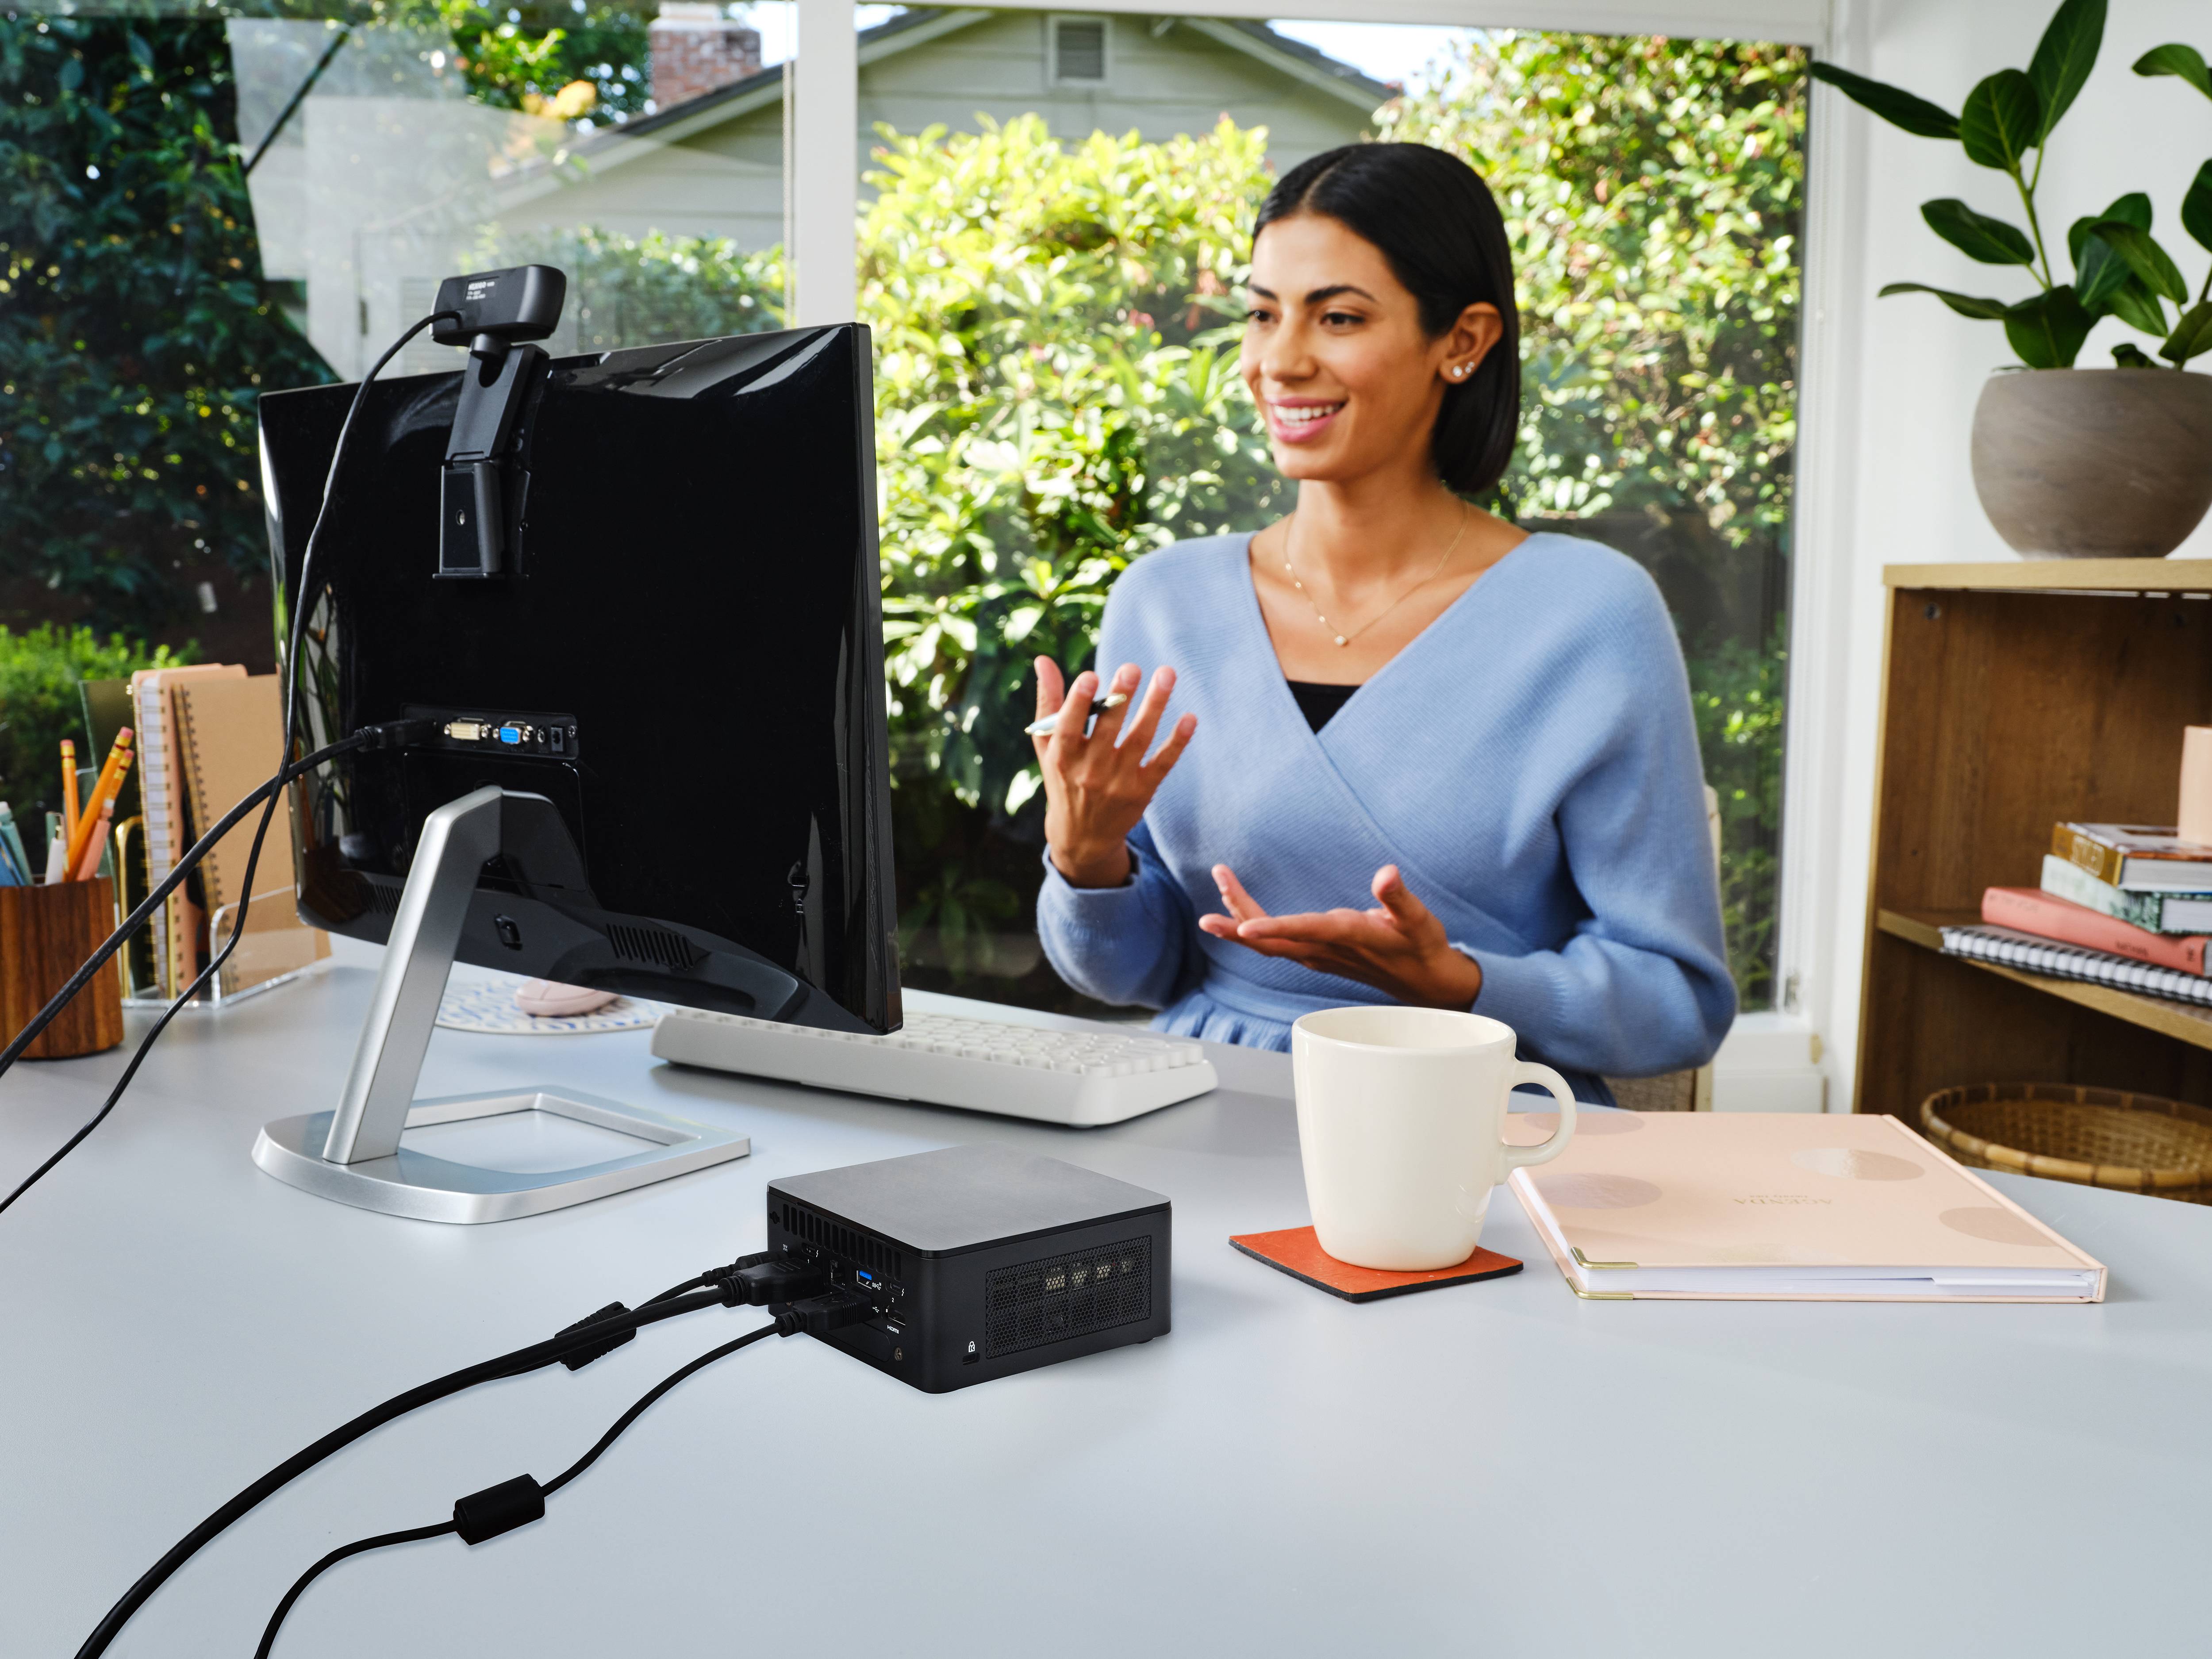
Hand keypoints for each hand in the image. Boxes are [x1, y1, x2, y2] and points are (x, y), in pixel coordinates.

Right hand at [1034, 656, 1196, 887]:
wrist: (1082, 836)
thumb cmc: (1063, 778)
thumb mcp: (1048, 746)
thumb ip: (1049, 702)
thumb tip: (1043, 659)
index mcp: (1063, 757)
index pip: (1068, 728)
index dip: (1078, 703)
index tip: (1091, 676)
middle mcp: (1089, 771)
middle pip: (1108, 731)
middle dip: (1120, 698)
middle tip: (1132, 667)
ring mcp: (1118, 782)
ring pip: (1140, 740)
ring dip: (1154, 706)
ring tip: (1166, 674)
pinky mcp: (1143, 791)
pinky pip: (1163, 763)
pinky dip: (1178, 742)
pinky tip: (1189, 717)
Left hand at [1198, 863, 1484, 1007]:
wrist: (1425, 982)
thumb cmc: (1422, 946)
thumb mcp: (1418, 919)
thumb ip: (1398, 898)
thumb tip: (1386, 874)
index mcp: (1348, 936)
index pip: (1306, 931)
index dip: (1275, 929)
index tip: (1245, 927)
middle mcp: (1326, 949)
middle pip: (1273, 939)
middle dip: (1240, 917)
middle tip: (1216, 887)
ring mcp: (1317, 955)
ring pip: (1270, 942)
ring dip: (1240, 919)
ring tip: (1220, 885)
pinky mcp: (1316, 954)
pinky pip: (1276, 944)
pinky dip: (1254, 926)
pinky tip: (1238, 912)